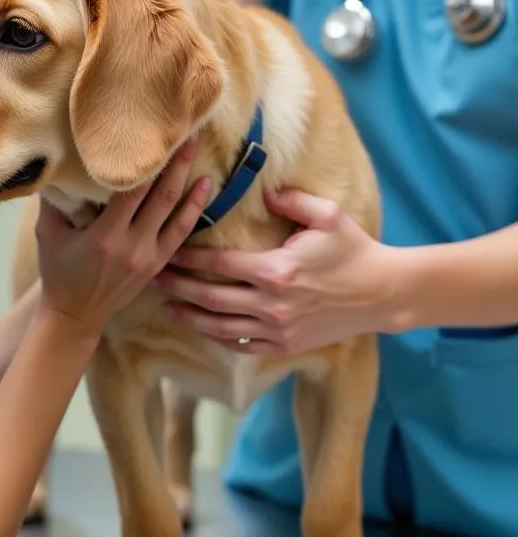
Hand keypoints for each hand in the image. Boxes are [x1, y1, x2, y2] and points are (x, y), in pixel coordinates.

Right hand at [36, 138, 211, 335]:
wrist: (75, 315)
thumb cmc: (58, 272)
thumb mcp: (47, 235)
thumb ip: (52, 201)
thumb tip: (54, 162)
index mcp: (105, 236)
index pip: (131, 190)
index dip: (145, 162)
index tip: (152, 133)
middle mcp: (132, 245)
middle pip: (162, 196)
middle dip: (176, 162)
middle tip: (187, 129)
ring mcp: (149, 256)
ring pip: (177, 212)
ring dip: (190, 180)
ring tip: (197, 149)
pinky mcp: (158, 263)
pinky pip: (182, 232)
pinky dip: (195, 208)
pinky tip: (204, 186)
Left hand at [154, 189, 398, 354]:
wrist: (384, 294)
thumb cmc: (355, 250)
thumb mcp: (327, 216)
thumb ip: (292, 200)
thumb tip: (264, 190)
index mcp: (276, 271)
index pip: (219, 264)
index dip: (190, 258)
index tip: (170, 251)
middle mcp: (272, 304)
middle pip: (210, 298)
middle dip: (178, 288)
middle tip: (153, 279)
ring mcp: (278, 329)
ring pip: (220, 327)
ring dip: (189, 318)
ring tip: (166, 307)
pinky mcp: (286, 346)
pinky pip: (242, 345)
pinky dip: (218, 337)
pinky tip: (202, 328)